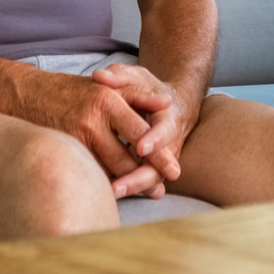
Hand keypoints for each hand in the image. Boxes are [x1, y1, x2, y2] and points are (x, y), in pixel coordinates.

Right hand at [12, 69, 178, 197]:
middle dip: (144, 177)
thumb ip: (138, 96)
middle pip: (124, 159)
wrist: (28, 95)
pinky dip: (102, 182)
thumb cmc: (76, 91)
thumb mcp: (108, 85)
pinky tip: (114, 190)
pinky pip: (87, 173)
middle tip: (159, 192)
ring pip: (105, 171)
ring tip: (143, 195)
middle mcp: (90, 121)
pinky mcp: (62, 153)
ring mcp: (73, 139)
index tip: (174, 171)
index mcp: (107, 101)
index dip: (157, 155)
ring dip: (125, 186)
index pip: (139, 133)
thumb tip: (166, 104)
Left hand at [93, 62, 198, 197]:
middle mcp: (170, 142)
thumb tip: (99, 77)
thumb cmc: (149, 89)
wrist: (173, 104)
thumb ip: (119, 76)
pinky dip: (129, 189)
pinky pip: (143, 183)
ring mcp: (163, 159)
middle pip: (160, 166)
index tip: (141, 147)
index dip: (155, 139)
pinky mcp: (154, 169)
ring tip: (109, 195)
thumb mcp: (137, 76)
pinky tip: (108, 196)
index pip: (166, 130)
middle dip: (139, 179)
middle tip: (116, 187)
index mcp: (168, 116)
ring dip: (133, 189)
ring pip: (152, 180)